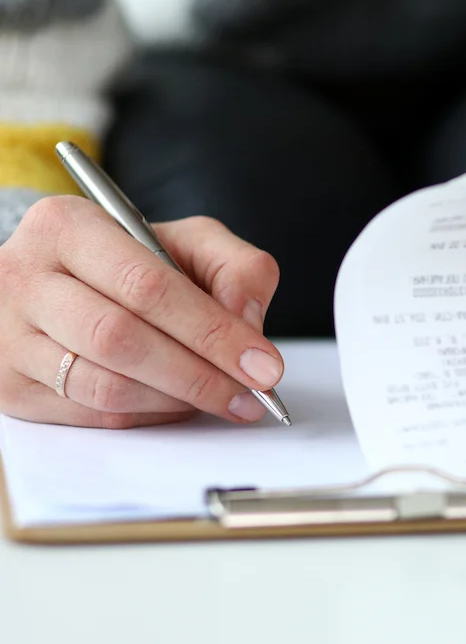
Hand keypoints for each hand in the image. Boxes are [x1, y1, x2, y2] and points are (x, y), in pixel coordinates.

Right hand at [0, 198, 284, 427]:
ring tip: (222, 399)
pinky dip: (147, 416)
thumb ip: (235, 266)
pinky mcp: (8, 386)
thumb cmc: (133, 261)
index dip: (212, 330)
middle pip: (121, 338)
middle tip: (250, 394)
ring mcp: (8, 336)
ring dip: (175, 401)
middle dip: (198, 374)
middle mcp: (25, 278)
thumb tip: (247, 323)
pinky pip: (89, 414)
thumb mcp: (188, 241)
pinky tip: (179, 405)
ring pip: (103, 385)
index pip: (147, 285)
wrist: (59, 282)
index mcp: (67, 227)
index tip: (261, 364)